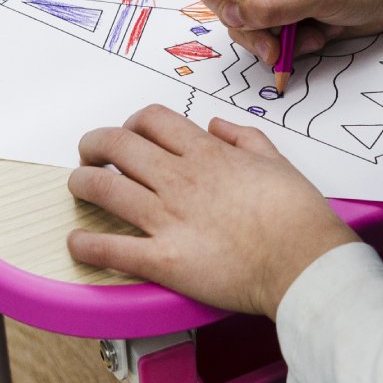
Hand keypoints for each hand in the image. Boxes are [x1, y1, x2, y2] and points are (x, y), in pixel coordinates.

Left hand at [66, 104, 360, 317]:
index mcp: (207, 154)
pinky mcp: (163, 260)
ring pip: (104, 188)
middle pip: (117, 144)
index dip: (132, 122)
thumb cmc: (296, 216)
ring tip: (79, 186)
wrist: (304, 262)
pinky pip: (112, 249)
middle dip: (95, 144)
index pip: (152, 120)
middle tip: (91, 153)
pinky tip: (78, 243)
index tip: (130, 133)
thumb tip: (217, 124)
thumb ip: (244, 137)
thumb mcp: (277, 160)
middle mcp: (180, 179)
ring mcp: (168, 219)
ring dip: (82, 183)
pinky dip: (87, 245)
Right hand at [200, 0, 382, 65]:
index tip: (270, 23)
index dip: (239, 8)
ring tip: (309, 36)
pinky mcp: (279, 3)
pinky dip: (284, 42)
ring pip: (242, 24)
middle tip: (283, 44)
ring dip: (274, 39)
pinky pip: (262, 32)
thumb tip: (231, 16)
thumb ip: (272, 2)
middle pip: (226, 6)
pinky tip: (313, 37)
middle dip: (257, 29)